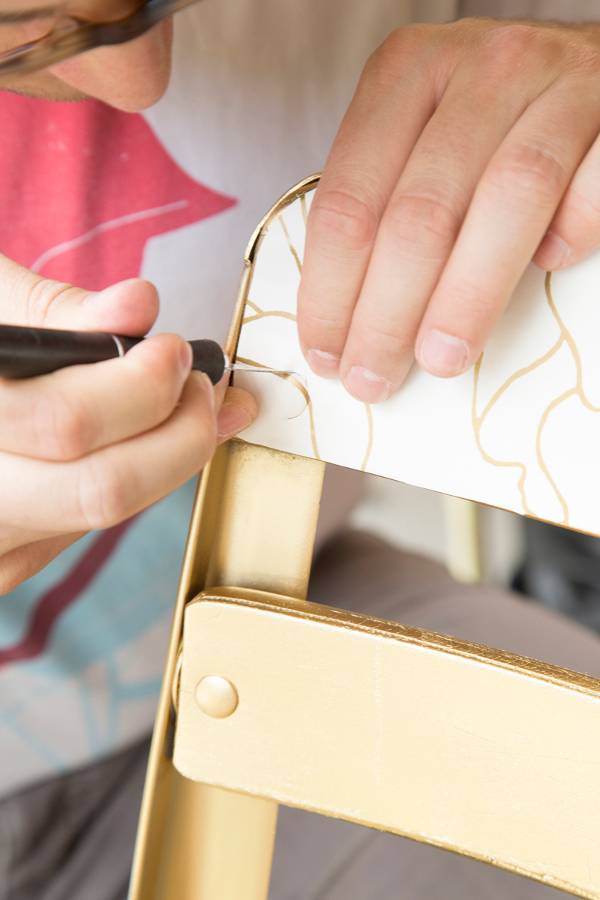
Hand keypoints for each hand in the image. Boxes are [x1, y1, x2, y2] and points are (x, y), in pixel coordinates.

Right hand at [0, 256, 256, 593]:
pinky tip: (149, 439)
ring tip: (189, 407)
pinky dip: (137, 478)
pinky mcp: (8, 562)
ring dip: (167, 458)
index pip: (66, 423)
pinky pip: (91, 526)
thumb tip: (136, 306)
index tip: (174, 351)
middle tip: (201, 387)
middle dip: (178, 433)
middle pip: (102, 489)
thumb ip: (51, 308)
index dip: (141, 387)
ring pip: (105, 515)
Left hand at [299, 18, 599, 401]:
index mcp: (405, 73)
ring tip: (440, 359)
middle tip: (372, 378)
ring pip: (506, 199)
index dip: (330, 291)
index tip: (324, 355)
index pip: (349, 201)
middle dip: (386, 313)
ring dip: (467, 295)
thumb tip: (344, 321)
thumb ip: (383, 200)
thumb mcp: (418, 137)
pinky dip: (573, 229)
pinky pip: (593, 181)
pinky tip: (551, 267)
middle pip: (419, 212)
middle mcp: (478, 67)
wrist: (588, 62)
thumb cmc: (490, 119)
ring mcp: (554, 82)